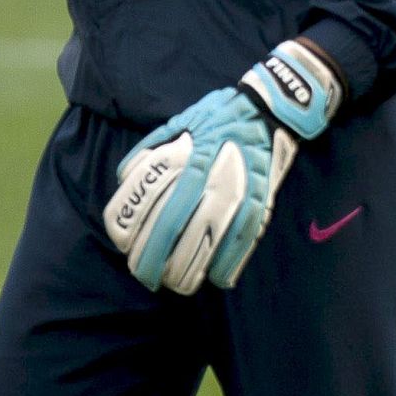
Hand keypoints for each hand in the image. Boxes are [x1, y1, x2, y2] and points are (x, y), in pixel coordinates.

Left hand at [103, 88, 297, 294]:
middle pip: (175, 231)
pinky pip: (244, 240)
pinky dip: (230, 264)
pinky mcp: (262, 202)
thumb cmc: (219, 118)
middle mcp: (211, 179)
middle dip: (156, 261)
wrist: (269, 111)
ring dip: (190, 270)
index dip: (136, 238)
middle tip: (147, 277)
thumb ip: (150, 149)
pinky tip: (218, 279)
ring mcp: (239, 193)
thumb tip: (125, 179)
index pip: (153, 209)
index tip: (126, 252)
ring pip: (208, 242)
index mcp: (188, 161)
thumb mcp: (178, 123)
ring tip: (179, 283)